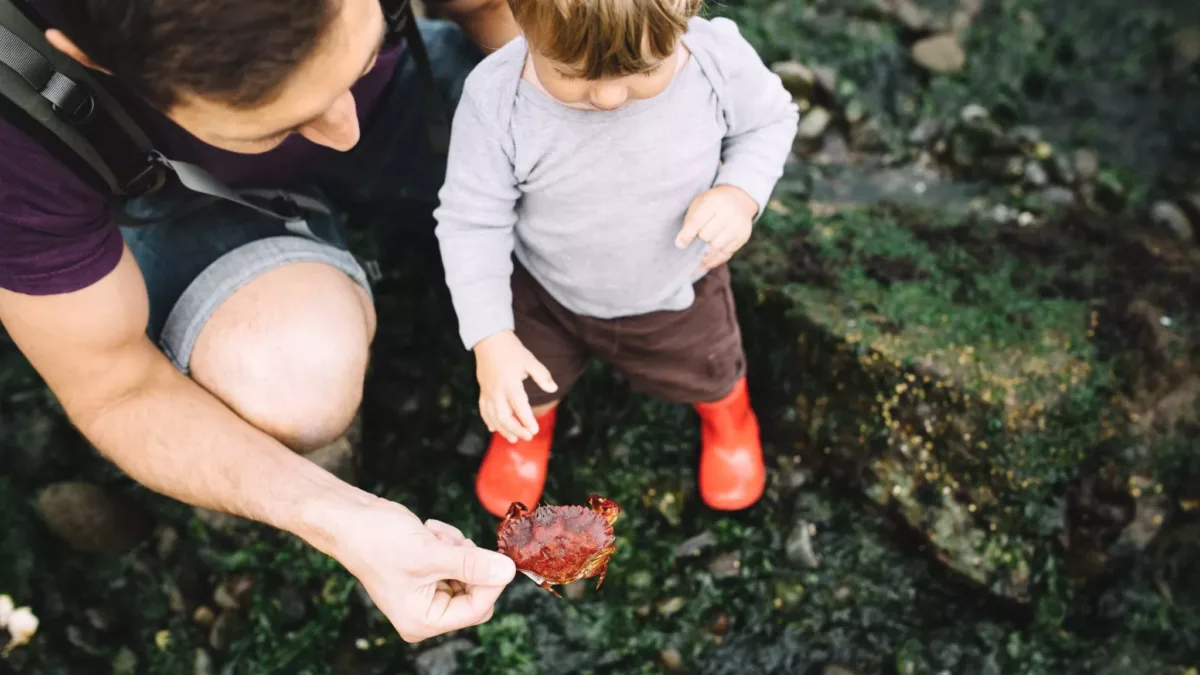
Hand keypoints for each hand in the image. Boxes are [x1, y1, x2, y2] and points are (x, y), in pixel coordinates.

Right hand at [326, 496, 516, 642]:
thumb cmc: (377, 542)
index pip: (477, 609)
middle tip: (453, 543)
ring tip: (434, 536)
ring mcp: (428, 591)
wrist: (351, 519)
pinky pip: (459, 559)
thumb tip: (508, 571)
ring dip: (458, 548)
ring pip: (471, 571)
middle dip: (470, 562)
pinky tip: (429, 532)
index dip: (491, 582)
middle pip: (477, 593)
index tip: (500, 557)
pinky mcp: (430, 571)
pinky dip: (450, 542)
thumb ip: (472, 564)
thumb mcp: (430, 554)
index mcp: (423, 620)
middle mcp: (427, 612)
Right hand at [473, 330, 556, 442]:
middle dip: (517, 430)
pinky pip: (484, 411)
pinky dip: (489, 421)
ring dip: (503, 430)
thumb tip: (553, 389)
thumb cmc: (512, 350)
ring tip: (514, 439)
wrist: (489, 340)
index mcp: (510, 383)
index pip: (519, 406)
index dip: (527, 420)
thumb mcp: (530, 360)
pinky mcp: (482, 391)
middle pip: (504, 417)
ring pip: (493, 417)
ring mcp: (488, 392)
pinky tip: (494, 429)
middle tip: (529, 437)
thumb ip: (542, 376)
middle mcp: (497, 391)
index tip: (534, 430)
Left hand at [675, 185, 758, 270]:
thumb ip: (690, 222)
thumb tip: (681, 245)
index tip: (679, 245)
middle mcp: (728, 212)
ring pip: (716, 247)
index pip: (697, 222)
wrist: (738, 199)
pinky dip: (715, 256)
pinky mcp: (744, 236)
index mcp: (713, 201)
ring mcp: (738, 225)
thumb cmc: (711, 204)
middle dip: (699, 239)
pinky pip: (726, 253)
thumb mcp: (698, 204)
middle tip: (698, 237)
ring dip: (707, 250)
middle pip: (706, 236)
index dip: (687, 235)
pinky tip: (709, 256)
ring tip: (702, 247)